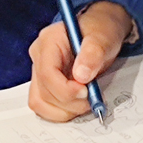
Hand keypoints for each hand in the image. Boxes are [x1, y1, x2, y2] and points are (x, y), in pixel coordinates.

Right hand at [26, 2, 131, 121]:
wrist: (102, 32)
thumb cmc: (101, 30)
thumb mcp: (103, 37)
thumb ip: (93, 53)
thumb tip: (81, 76)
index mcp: (48, 41)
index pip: (47, 73)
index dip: (65, 89)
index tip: (86, 92)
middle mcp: (39, 57)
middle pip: (43, 91)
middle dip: (69, 102)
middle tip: (92, 99)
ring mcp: (39, 71)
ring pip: (40, 103)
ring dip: (65, 110)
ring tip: (86, 102)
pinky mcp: (45, 84)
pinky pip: (44, 106)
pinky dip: (61, 112)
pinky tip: (78, 105)